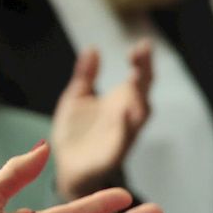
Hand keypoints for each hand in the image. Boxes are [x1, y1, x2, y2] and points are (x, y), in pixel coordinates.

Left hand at [50, 42, 152, 198]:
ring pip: (140, 114)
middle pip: (143, 90)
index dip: (143, 61)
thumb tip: (92, 48)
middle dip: (145, 72)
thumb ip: (85, 75)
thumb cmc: (76, 133)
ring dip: (140, 96)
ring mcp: (123, 134)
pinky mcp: (113, 153)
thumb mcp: (76, 98)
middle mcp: (127, 115)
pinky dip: (127, 126)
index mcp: (121, 100)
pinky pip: (124, 139)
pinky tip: (126, 112)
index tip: (141, 44)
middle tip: (140, 54)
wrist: (68, 168)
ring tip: (136, 78)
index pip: (139, 76)